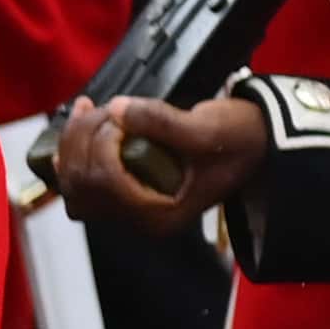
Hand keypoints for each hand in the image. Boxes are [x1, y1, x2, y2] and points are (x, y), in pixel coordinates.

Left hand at [47, 92, 263, 234]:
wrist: (257, 145)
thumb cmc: (240, 142)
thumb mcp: (208, 129)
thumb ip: (162, 122)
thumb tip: (117, 108)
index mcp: (160, 217)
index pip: (105, 182)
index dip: (100, 144)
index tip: (118, 115)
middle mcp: (139, 221)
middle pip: (81, 184)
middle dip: (81, 139)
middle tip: (100, 107)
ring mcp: (128, 209)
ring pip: (74, 183)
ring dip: (72, 144)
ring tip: (87, 110)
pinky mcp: (122, 193)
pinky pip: (81, 180)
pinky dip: (74, 152)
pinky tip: (80, 125)